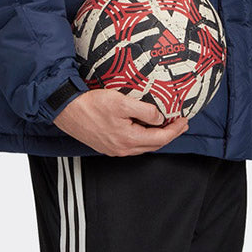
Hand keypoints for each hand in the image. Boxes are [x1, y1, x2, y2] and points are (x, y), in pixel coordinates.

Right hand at [53, 88, 188, 155]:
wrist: (67, 110)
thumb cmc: (92, 104)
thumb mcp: (121, 102)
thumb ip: (144, 110)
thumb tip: (159, 118)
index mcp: (128, 139)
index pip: (160, 139)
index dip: (175, 130)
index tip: (185, 120)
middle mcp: (122, 149)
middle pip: (153, 145)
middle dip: (169, 134)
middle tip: (180, 123)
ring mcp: (114, 149)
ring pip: (143, 146)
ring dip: (157, 136)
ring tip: (166, 124)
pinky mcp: (107, 145)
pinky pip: (132, 144)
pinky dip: (144, 136)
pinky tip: (145, 127)